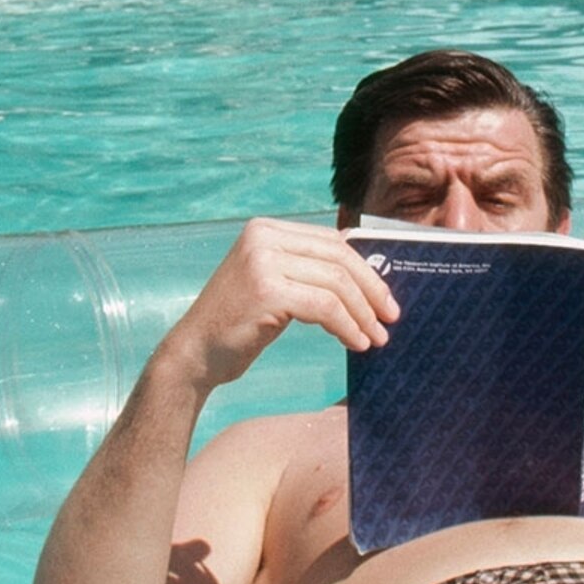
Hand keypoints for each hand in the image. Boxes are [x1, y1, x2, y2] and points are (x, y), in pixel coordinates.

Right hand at [160, 218, 399, 390]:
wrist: (194, 354)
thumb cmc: (237, 324)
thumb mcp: (272, 284)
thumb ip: (306, 270)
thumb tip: (365, 273)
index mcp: (265, 229)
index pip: (332, 241)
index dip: (365, 269)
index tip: (385, 299)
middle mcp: (262, 236)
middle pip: (338, 258)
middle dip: (372, 290)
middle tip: (390, 319)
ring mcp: (262, 260)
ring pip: (336, 283)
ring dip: (363, 314)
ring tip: (376, 339)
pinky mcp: (266, 289)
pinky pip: (325, 306)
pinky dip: (348, 326)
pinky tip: (356, 344)